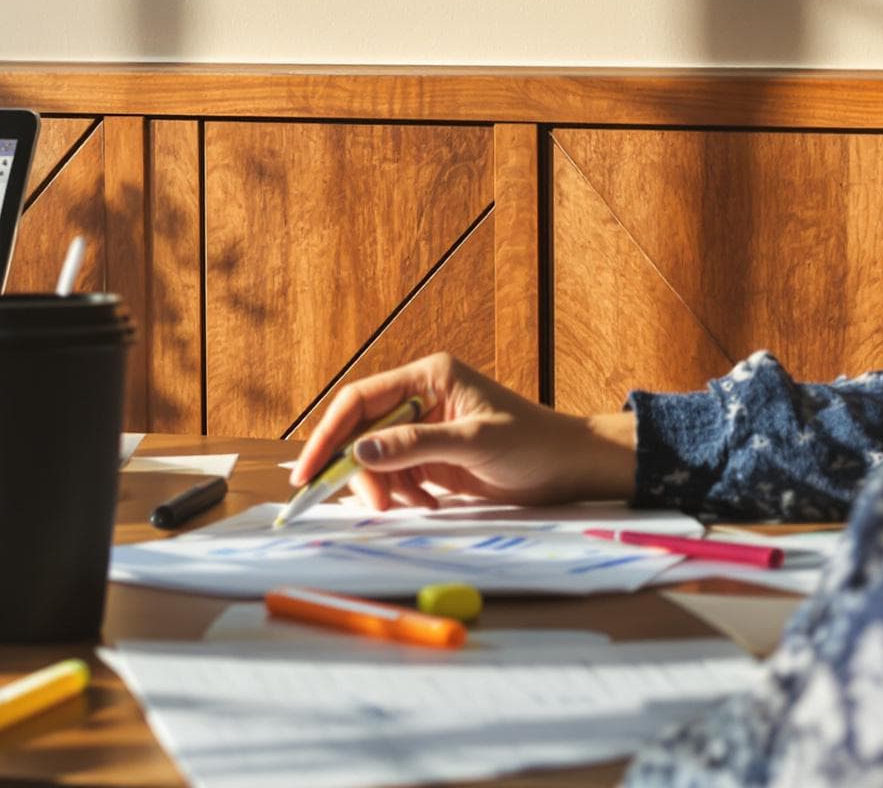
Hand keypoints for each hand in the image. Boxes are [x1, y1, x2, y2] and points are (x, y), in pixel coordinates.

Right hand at [290, 353, 638, 511]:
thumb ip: (415, 446)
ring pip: (377, 458)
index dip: (328, 434)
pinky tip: (426, 503)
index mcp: (428, 377)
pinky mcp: (433, 458)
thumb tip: (360, 453)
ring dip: (383, 486)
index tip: (309, 470)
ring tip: (408, 506)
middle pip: (362, 432)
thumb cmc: (534, 444)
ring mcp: (426, 429)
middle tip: (371, 505)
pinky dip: (401, 495)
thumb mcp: (474, 442)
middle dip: (358, 469)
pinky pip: (397, 476)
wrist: (573, 468)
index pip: (360, 401)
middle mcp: (421, 398)